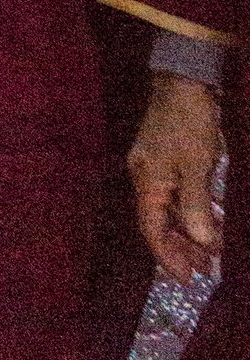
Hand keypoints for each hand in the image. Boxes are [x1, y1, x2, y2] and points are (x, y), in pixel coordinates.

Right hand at [129, 71, 223, 282]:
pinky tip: (212, 220)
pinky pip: (178, 195)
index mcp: (147, 182)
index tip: (188, 280)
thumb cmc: (189, 122)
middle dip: (181, 248)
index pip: (152, 230)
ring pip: (170, 210)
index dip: (168, 257)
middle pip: (159, 223)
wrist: (184, 79)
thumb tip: (201, 242)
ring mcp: (157, 168)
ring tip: (212, 252)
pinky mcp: (169, 159)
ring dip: (189, 232)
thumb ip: (196, 206)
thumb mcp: (197, 166)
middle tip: (206, 270)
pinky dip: (193, 212)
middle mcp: (146, 178)